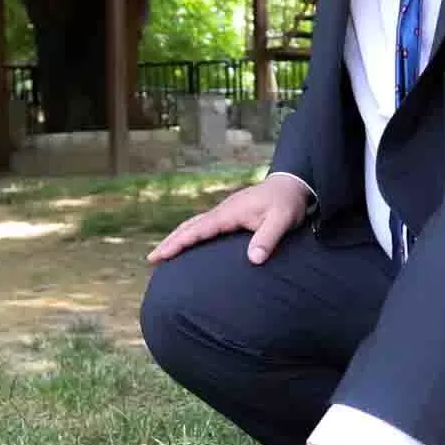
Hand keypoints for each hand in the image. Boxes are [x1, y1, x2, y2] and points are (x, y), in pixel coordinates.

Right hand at [148, 170, 310, 265]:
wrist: (293, 184)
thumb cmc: (287, 203)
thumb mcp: (282, 221)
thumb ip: (268, 239)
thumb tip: (253, 260)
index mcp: (229, 213)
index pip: (198, 230)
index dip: (179, 243)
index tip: (162, 254)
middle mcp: (222, 211)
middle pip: (189, 226)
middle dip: (170, 242)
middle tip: (151, 258)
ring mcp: (225, 211)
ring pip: (194, 224)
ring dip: (177, 237)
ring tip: (162, 253)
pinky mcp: (229, 214)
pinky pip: (203, 224)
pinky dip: (189, 233)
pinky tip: (187, 241)